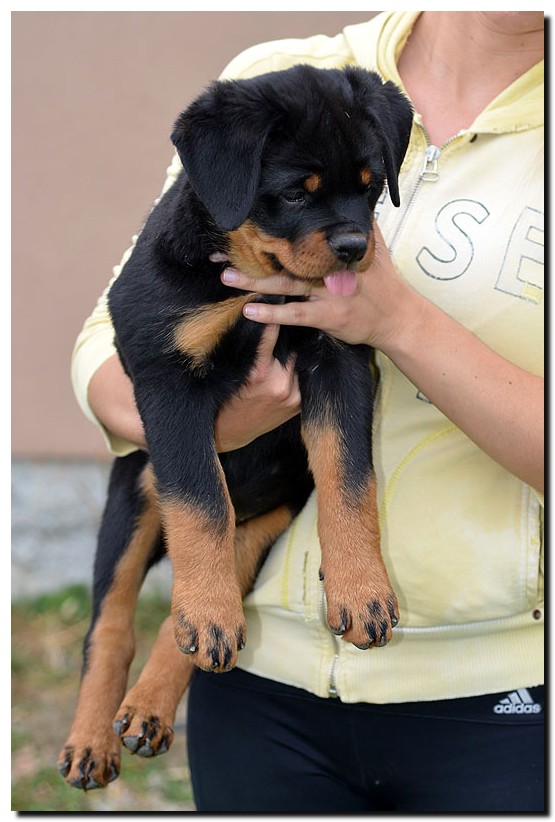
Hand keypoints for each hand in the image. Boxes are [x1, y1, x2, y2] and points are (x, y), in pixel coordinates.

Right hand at [214, 323, 300, 451]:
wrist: (229, 432)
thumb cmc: (223, 396)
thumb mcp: (232, 368)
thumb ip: (250, 346)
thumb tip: (262, 317)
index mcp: (258, 372)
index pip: (271, 332)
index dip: (273, 312)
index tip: (276, 296)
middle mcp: (280, 384)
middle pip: (291, 345)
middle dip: (288, 333)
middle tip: (290, 316)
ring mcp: (293, 396)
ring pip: (299, 360)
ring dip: (295, 351)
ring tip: (290, 342)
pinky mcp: (299, 405)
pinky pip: (302, 377)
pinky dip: (298, 368)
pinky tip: (292, 362)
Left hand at [220, 224, 543, 490]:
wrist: (398, 317)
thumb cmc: (384, 282)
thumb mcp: (375, 246)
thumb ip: (360, 223)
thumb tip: (353, 194)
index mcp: (337, 247)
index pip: (299, 234)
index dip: (270, 230)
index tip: (243, 224)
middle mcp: (330, 266)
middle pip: (286, 255)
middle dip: (253, 253)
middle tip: (222, 250)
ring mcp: (328, 292)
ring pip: (286, 283)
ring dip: (255, 281)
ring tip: (227, 277)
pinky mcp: (327, 316)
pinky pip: (295, 314)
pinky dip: (272, 313)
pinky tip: (250, 311)